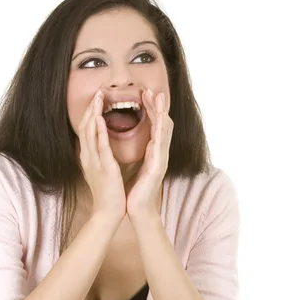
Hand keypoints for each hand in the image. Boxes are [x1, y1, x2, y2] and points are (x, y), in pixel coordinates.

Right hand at [76, 89, 125, 222]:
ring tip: (99, 98)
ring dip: (94, 114)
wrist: (108, 213)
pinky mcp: (104, 168)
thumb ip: (101, 156)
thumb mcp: (102, 170)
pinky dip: (99, 132)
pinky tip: (101, 120)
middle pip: (85, 127)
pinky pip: (100, 147)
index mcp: (89, 157)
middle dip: (91, 108)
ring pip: (90, 133)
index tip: (98, 99)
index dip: (91, 113)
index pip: (87, 130)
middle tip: (98, 91)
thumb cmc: (108, 193)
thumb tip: (103, 144)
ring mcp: (94, 162)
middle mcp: (88, 157)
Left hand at [126, 89, 172, 219]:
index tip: (145, 94)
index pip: (154, 125)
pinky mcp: (158, 167)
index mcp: (153, 152)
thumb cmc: (135, 189)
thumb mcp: (137, 166)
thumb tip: (140, 141)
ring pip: (164, 131)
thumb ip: (140, 152)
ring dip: (162, 114)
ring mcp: (161, 159)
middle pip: (162, 124)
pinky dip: (157, 131)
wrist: (138, 209)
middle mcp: (159, 153)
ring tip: (160, 99)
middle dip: (158, 107)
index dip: (152, 109)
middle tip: (154, 90)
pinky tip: (156, 121)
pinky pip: (159, 145)